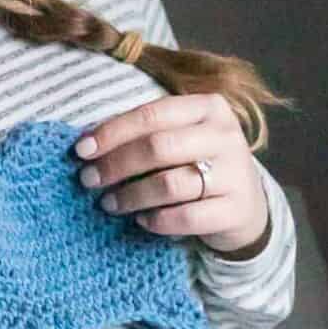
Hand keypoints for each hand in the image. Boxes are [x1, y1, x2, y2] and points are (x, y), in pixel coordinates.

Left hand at [74, 93, 268, 254]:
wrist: (247, 205)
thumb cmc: (198, 165)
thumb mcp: (181, 138)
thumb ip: (144, 134)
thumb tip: (87, 144)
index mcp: (208, 107)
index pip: (151, 114)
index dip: (112, 132)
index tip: (80, 150)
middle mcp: (225, 136)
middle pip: (157, 148)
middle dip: (116, 165)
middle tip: (88, 180)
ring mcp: (234, 173)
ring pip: (169, 184)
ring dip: (131, 196)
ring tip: (109, 204)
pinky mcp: (234, 210)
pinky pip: (184, 217)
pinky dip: (156, 221)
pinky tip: (141, 221)